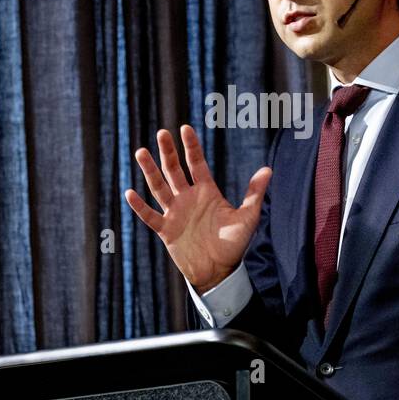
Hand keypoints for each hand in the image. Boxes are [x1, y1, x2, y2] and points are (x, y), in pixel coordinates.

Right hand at [124, 124, 271, 291]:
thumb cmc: (234, 243)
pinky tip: (130, 193)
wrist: (219, 271)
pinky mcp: (166, 230)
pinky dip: (140, 206)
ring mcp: (175, 213)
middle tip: (162, 133)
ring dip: (150, 171)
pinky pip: (150, 216)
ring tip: (141, 153)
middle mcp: (188, 198)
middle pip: (175, 170)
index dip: (191, 146)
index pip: (197, 163)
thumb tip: (268, 169)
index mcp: (207, 191)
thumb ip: (254, 193)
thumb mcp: (247, 216)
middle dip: (168, 152)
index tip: (185, 128)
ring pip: (159, 188)